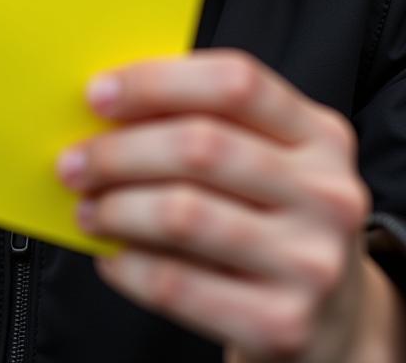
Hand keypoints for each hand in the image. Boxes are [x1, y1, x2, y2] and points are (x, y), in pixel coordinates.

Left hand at [57, 49, 405, 360]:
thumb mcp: (264, 158)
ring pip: (183, 213)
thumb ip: (203, 122)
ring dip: (116, 207)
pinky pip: (177, 284)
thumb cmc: (271, 219)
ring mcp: (311, 262)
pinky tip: (110, 258)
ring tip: (87, 208)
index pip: (236, 82)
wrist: (332, 323)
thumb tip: (105, 108)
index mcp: (320, 133)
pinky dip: (127, 266)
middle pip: (200, 146)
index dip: (157, 81)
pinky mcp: (283, 324)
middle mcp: (327, 193)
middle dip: (118, 151)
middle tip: (73, 162)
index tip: (97, 94)